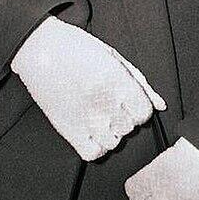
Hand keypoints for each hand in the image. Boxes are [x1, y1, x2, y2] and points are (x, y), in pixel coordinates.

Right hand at [10, 16, 164, 160]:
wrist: (38, 47)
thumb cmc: (75, 46)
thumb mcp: (113, 55)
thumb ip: (140, 81)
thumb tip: (161, 105)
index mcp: (118, 80)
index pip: (144, 113)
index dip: (138, 107)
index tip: (127, 100)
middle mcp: (105, 102)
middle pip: (130, 127)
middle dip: (123, 115)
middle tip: (107, 101)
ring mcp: (86, 118)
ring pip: (114, 142)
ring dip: (110, 131)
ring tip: (97, 113)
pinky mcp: (68, 129)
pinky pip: (93, 153)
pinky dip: (95, 146)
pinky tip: (89, 129)